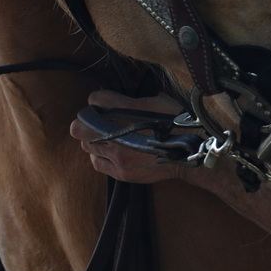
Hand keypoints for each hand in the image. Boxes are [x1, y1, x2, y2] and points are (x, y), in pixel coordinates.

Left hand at [69, 90, 190, 184]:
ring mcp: (118, 157)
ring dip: (93, 140)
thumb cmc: (176, 122)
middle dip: (87, 122)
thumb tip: (104, 98)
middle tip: (100, 121)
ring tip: (107, 137)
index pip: (93, 100)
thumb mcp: (154, 100)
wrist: (190, 152)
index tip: (102, 104)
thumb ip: (127, 99)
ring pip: (86, 146)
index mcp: (127, 112)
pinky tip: (112, 152)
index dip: (96, 101)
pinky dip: (100, 156)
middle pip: (80, 128)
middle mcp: (118, 135)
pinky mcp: (122, 172)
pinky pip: (97, 163)